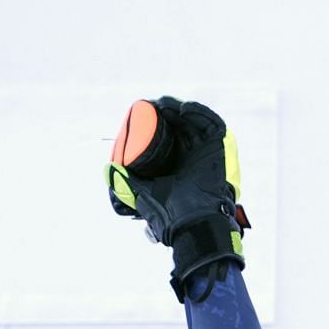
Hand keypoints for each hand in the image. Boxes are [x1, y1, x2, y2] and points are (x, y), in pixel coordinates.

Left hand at [108, 97, 249, 299]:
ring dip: (179, 109)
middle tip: (152, 106)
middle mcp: (194, 158)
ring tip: (163, 104)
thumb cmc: (170, 214)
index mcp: (179, 167)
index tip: (142, 114)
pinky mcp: (220, 150)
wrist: (194, 224)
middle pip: (182, 127)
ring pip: (195, 122)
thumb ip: (127, 183)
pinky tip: (182, 108)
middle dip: (167, 113)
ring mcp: (208, 153)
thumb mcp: (143, 194)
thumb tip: (108, 170)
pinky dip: (199, 113)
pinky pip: (213, 125)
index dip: (157, 124)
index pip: (169, 138)